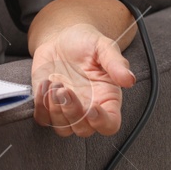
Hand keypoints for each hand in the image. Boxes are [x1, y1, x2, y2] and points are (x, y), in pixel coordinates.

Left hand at [30, 22, 134, 136]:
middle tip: (65, 89)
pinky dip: (41, 106)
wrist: (60, 39)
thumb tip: (129, 80)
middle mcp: (87, 109)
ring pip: (62, 129)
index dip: (102, 123)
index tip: (92, 109)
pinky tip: (44, 83)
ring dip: (55, 110)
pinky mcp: (47, 106)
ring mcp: (66, 110)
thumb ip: (116, 63)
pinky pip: (42, 119)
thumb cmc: (86, 43)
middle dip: (72, 113)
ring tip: (54, 83)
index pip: (110, 125)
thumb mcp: (102, 46)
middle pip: (83, 130)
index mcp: (106, 98)